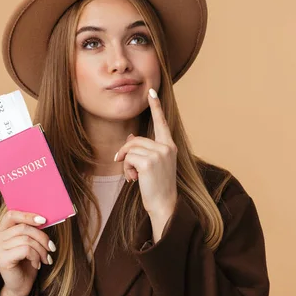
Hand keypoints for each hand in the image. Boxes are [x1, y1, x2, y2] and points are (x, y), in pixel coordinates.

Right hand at [0, 210, 55, 295]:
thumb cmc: (26, 263)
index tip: (44, 220)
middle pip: (23, 228)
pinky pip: (26, 250)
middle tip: (51, 248)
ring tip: (46, 258)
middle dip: (42, 237)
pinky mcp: (2, 259)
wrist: (20, 287)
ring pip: (26, 239)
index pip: (11, 214)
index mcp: (0, 231)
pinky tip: (37, 264)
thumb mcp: (30, 243)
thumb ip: (31, 229)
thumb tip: (44, 217)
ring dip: (41, 249)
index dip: (28, 215)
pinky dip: (36, 256)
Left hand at [114, 88, 177, 239]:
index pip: (161, 123)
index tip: (151, 91)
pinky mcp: (149, 161)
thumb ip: (143, 149)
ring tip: (135, 177)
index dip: (155, 107)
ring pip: (130, 148)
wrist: (165, 205)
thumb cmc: (157, 187)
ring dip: (126, 164)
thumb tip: (130, 135)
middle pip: (135, 139)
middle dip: (126, 153)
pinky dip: (126, 169)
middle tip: (129, 170)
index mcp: (170, 146)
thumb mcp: (152, 165)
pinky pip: (128, 157)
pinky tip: (134, 180)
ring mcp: (159, 153)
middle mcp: (167, 147)